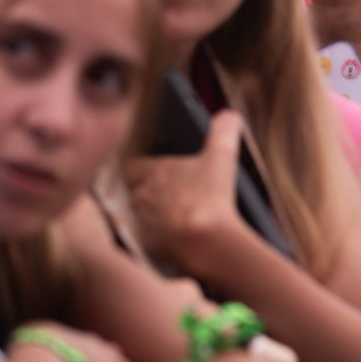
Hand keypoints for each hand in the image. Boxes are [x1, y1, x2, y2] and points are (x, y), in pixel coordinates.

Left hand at [123, 110, 252, 276]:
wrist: (206, 240)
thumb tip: (229, 115)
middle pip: (135, 192)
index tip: (147, 170)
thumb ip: (224, 131)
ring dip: (153, 216)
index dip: (138, 168)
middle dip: (148, 193)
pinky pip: (149, 240)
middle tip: (170, 195)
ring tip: (176, 218)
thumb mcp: (222, 155)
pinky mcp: (149, 246)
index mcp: (154, 172)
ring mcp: (144, 223)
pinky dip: (160, 239)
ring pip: (141, 216)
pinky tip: (179, 238)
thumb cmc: (211, 196)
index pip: (130, 166)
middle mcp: (143, 196)